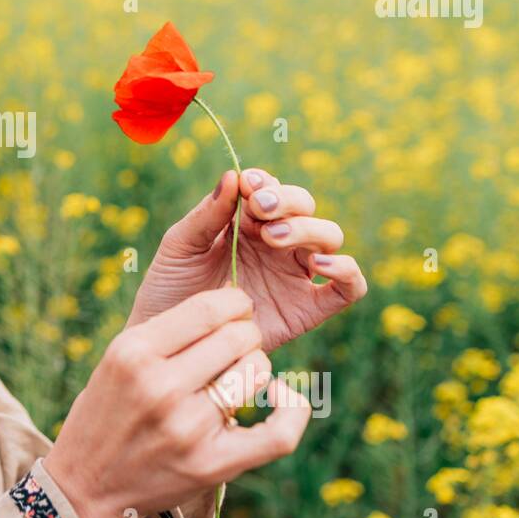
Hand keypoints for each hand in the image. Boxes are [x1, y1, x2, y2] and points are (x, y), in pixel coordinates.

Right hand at [44, 287, 311, 517]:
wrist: (85, 486)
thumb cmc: (105, 414)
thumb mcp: (118, 359)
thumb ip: (166, 333)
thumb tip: (233, 306)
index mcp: (133, 352)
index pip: (208, 308)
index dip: (233, 303)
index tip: (235, 309)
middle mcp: (160, 387)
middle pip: (238, 337)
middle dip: (245, 334)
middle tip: (236, 345)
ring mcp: (187, 428)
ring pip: (256, 372)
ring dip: (255, 368)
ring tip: (237, 376)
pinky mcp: (211, 465)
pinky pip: (278, 433)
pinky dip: (293, 410)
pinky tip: (283, 396)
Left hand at [126, 167, 367, 352]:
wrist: (172, 342)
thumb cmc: (170, 290)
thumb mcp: (180, 247)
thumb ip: (206, 214)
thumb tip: (234, 175)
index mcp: (246, 223)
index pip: (271, 189)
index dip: (265, 182)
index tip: (248, 185)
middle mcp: (277, 245)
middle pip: (305, 207)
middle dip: (287, 200)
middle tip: (259, 211)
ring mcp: (295, 275)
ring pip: (329, 237)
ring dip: (308, 228)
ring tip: (274, 238)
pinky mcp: (309, 309)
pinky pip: (348, 287)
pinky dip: (347, 270)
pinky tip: (319, 264)